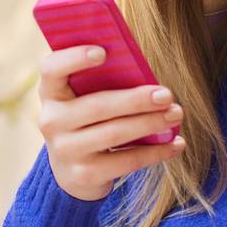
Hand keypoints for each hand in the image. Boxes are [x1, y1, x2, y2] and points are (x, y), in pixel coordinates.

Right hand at [37, 47, 186, 200]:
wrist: (72, 170)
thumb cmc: (88, 119)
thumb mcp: (85, 98)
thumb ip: (102, 81)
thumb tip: (143, 71)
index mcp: (50, 92)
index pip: (52, 68)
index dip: (74, 58)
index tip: (103, 52)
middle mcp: (51, 121)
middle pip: (97, 105)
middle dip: (136, 100)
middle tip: (166, 95)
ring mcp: (65, 150)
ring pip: (114, 133)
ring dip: (150, 123)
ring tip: (176, 114)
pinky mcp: (84, 174)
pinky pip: (125, 161)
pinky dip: (155, 151)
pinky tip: (175, 143)